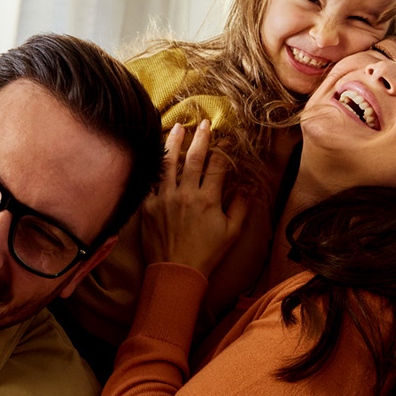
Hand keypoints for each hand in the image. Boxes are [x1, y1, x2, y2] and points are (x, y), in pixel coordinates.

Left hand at [141, 122, 248, 275]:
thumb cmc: (207, 253)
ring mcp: (163, 199)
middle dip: (200, 137)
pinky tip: (156, 153)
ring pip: (168, 163)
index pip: (217, 165)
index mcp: (208, 200)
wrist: (176, 271)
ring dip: (174, 143)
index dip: (224, 149)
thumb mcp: (232, 232)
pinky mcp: (147, 206)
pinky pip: (150, 180)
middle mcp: (185, 195)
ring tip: (177, 127)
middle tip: (204, 123)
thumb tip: (248, 186)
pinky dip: (154, 165)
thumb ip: (241, 207)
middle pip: (193, 158)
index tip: (227, 137)